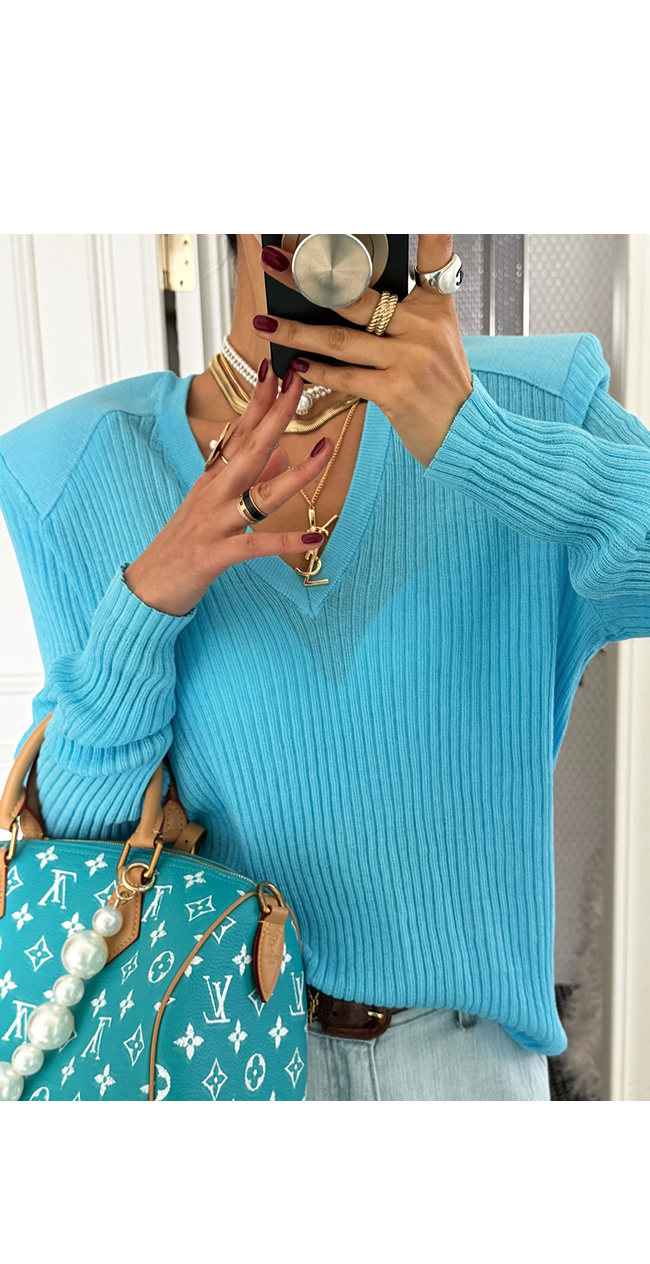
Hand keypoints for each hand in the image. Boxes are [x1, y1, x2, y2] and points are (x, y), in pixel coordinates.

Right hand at [124, 366, 332, 615]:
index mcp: (213, 479)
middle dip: (276, 415)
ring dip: (297, 473)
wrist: (148, 586)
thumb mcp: (214, 505)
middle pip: (249, 448)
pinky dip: (286, 542)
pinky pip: (256, 545)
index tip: (278, 369)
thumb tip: (283, 456)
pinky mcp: (216, 555)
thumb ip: (249, 479)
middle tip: (298, 383)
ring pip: (259, 493)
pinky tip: (315, 537)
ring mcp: (214, 523)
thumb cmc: (184, 544)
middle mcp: (213, 494)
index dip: (259, 401)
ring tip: (327, 451)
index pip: (239, 431)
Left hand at [256, 235, 473, 468]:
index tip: (422, 206)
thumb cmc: (439, 383)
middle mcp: (423, 327)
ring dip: (296, 330)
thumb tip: (339, 298)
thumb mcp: (434, 339)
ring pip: (339, 338)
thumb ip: (398, 315)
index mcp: (435, 307)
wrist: (464, 434)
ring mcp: (409, 359)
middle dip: (308, 277)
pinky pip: (345, 377)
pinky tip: (294, 365)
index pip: (435, 256)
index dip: (430, 228)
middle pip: (356, 293)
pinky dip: (316, 372)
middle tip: (273, 261)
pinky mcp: (396, 392)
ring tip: (263, 323)